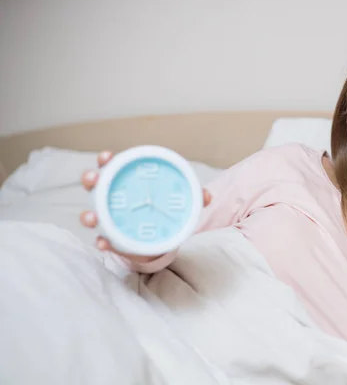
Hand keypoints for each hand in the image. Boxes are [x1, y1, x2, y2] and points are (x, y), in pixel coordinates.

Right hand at [79, 150, 211, 262]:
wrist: (160, 238)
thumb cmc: (164, 210)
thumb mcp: (180, 202)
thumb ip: (194, 196)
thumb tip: (207, 196)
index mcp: (127, 182)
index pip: (113, 166)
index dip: (106, 159)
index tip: (106, 156)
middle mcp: (112, 198)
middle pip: (95, 185)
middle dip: (91, 179)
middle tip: (94, 178)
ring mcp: (109, 219)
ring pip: (92, 213)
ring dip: (88, 214)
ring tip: (92, 216)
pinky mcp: (112, 239)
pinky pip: (102, 239)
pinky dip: (101, 242)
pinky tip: (103, 243)